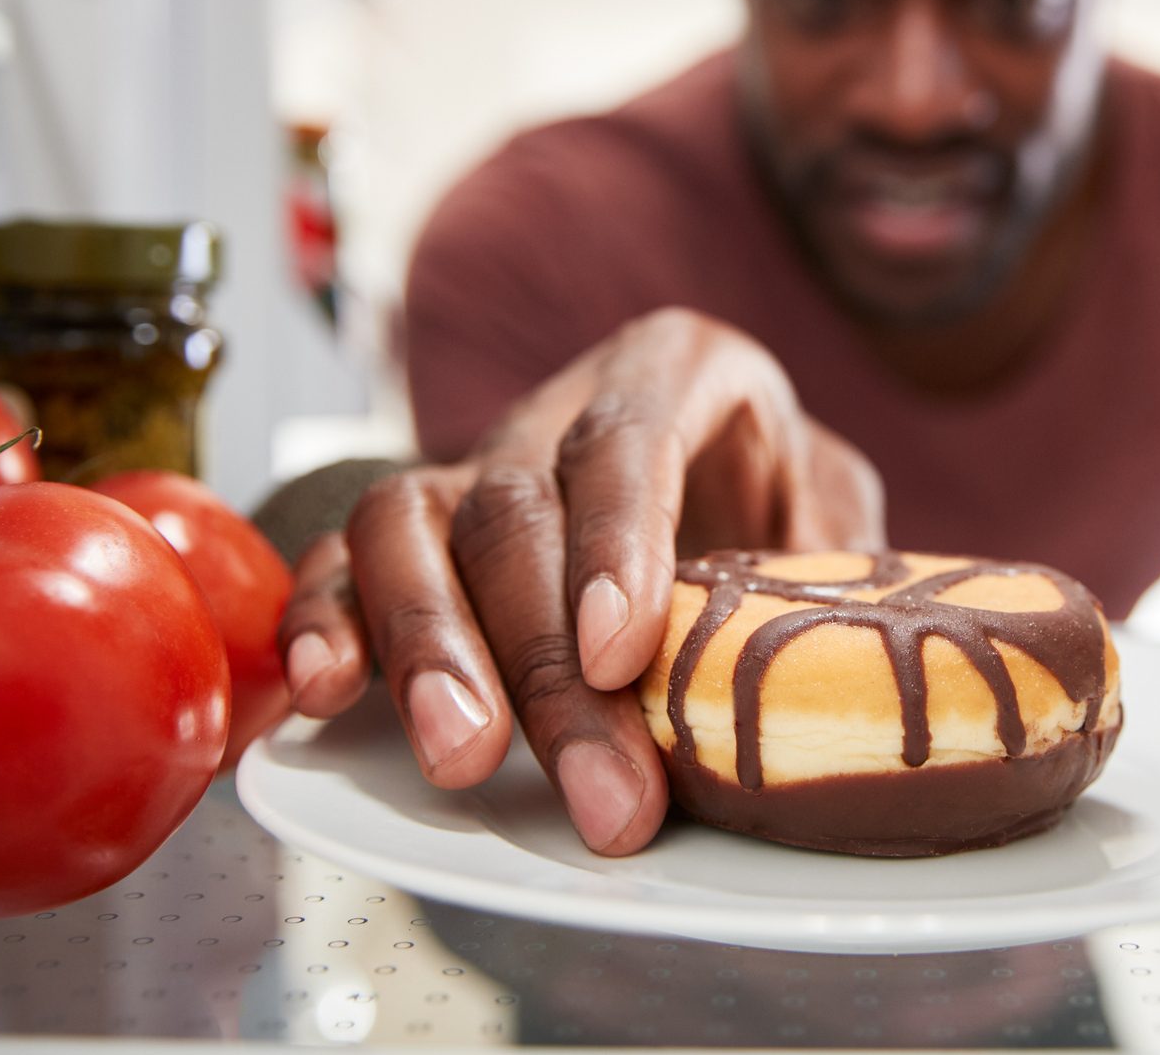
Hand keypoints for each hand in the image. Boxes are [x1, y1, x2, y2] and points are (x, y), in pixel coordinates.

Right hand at [276, 309, 882, 853]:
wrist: (725, 458)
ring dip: (430, 648)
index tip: (620, 652)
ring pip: (411, 524)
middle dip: (547, 666)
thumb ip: (832, 560)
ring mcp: (476, 460)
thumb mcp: (833, 501)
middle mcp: (562, 403)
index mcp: (679, 365)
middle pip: (519, 513)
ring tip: (463, 759)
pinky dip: (325, 619)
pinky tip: (325, 694)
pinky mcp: (416, 522)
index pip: (630, 439)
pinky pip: (344, 555)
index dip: (619, 544)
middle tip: (600, 794)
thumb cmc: (778, 486)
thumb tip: (833, 657)